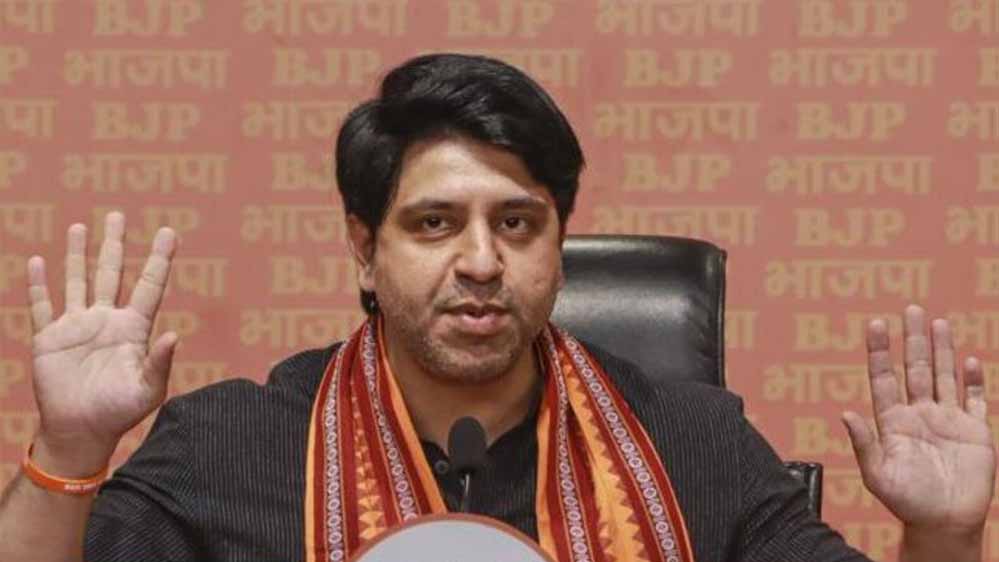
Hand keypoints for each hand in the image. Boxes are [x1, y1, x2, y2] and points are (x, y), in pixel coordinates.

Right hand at [27, 212, 178, 473]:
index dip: (159, 258)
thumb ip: (160, 362)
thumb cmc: (120, 412)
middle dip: (114, 244)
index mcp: (134, 328)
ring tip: (81, 226)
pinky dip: (39, 285)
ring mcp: (77, 326)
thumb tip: (174, 335)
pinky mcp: (50, 338)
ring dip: (78, 255)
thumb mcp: (148, 389)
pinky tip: (38, 262)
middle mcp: (106, 320)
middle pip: (111, 273)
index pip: (148, 285)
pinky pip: (43, 306)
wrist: (81, 431)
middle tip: (117, 215)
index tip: (168, 231)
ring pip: (77, 281)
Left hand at [843, 305, 995, 534]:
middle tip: (910, 309)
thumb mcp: (877, 474)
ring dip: (942, 350)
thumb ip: (863, 442)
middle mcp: (919, 414)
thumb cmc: (906, 502)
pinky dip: (974, 381)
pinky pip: (975, 400)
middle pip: (916, 368)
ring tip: (937, 323)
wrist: (943, 523)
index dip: (880, 352)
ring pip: (944, 376)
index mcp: (893, 421)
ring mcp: (947, 420)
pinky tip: (970, 361)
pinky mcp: (974, 431)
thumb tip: (845, 413)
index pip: (884, 378)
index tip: (875, 324)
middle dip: (913, 340)